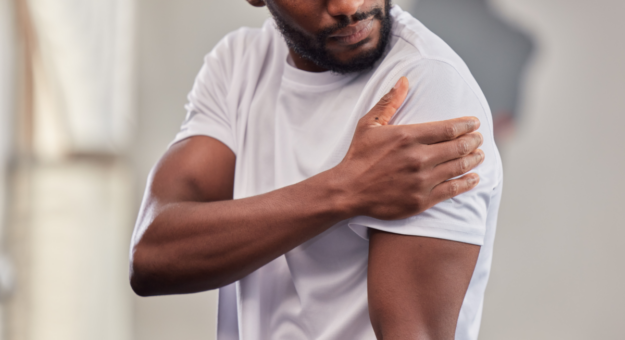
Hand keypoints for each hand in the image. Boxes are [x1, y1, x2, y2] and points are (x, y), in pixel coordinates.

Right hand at [334, 76, 483, 219]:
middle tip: (479, 139)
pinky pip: (452, 190)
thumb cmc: (359, 156)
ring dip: (474, 160)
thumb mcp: (369, 124)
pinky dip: (467, 183)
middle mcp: (418, 158)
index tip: (475, 123)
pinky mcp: (422, 200)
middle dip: (474, 141)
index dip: (466, 125)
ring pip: (458, 167)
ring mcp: (422, 180)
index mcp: (408, 136)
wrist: (348, 191)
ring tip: (480, 155)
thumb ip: (389, 102)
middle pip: (458, 147)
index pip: (448, 129)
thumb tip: (404, 80)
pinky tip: (474, 178)